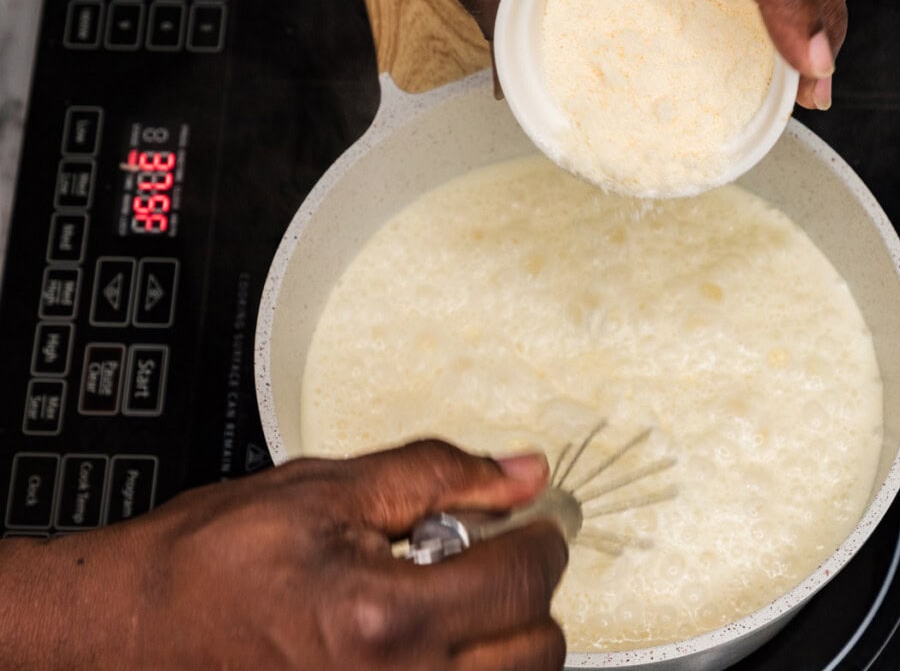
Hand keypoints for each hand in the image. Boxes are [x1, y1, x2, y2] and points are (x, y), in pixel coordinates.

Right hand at [0, 441, 566, 669]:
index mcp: (385, 620)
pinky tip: (426, 638)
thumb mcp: (327, 490)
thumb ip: (438, 475)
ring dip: (503, 639)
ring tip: (447, 600)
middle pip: (535, 650)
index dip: (540, 537)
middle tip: (486, 556)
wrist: (134, 627)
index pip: (523, 581)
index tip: (530, 520)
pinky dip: (464, 667)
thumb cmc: (209, 564)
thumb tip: (521, 472)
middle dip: (527, 593)